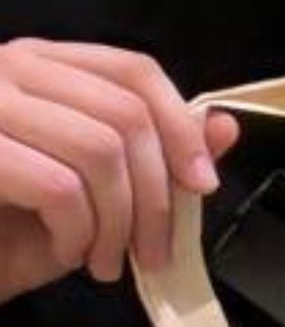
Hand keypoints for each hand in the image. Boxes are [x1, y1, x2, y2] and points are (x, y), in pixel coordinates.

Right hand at [0, 39, 238, 303]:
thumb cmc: (12, 230)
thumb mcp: (97, 195)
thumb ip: (155, 156)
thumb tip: (222, 127)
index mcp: (42, 65)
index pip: (132, 70)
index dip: (180, 127)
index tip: (203, 184)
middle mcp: (8, 68)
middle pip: (125, 115)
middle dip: (157, 195)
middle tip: (156, 250)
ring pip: (99, 151)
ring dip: (119, 222)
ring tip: (107, 261)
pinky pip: (58, 187)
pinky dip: (78, 232)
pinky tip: (68, 254)